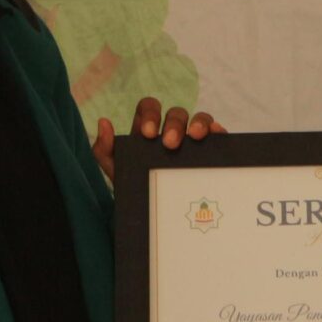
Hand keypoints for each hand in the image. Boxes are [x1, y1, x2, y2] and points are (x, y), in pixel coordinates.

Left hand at [94, 97, 227, 180]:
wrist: (155, 213)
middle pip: (176, 113)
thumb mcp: (117, 170)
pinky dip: (217, 129)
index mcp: (148, 129)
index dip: (150, 114)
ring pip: (199, 118)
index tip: (148, 133)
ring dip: (198, 123)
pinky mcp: (211, 150)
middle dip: (173, 125)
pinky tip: (216, 134)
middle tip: (169, 144)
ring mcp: (193, 139)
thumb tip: (104, 122)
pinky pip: (217, 133)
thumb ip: (104, 149)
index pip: (149, 107)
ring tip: (195, 138)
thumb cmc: (135, 185)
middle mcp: (172, 129)